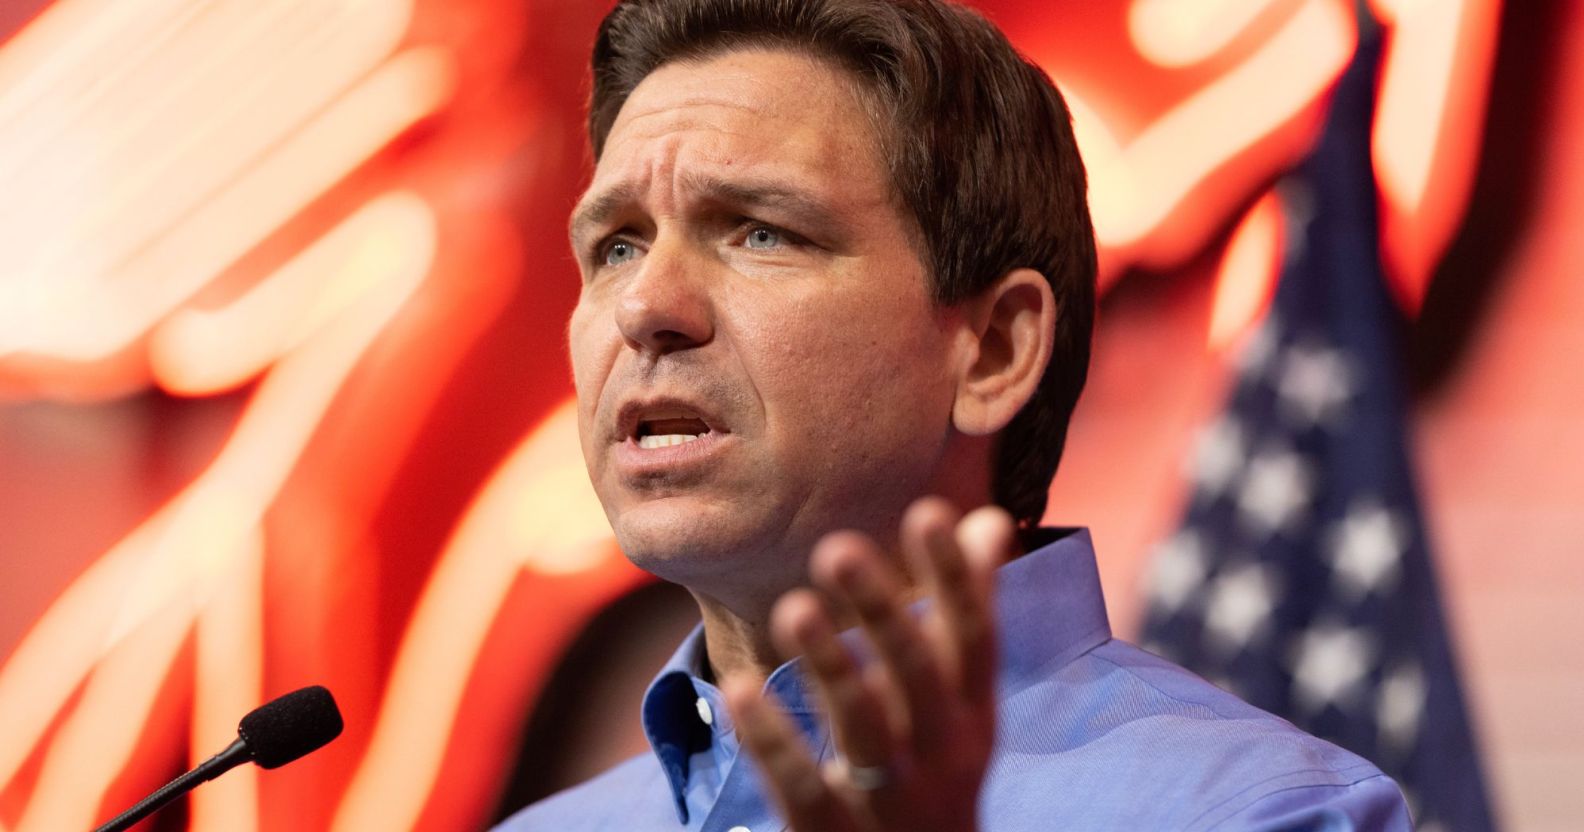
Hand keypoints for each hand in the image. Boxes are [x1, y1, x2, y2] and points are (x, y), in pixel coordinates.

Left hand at [723, 497, 1015, 831]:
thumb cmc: (933, 771)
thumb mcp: (960, 703)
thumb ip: (967, 613)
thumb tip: (988, 518)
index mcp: (973, 715)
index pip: (974, 639)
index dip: (956, 579)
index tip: (929, 511)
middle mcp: (943, 756)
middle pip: (918, 677)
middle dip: (884, 612)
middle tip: (838, 548)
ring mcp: (892, 801)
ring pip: (865, 728)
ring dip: (830, 666)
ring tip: (794, 609)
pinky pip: (804, 787)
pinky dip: (773, 741)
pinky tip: (741, 689)